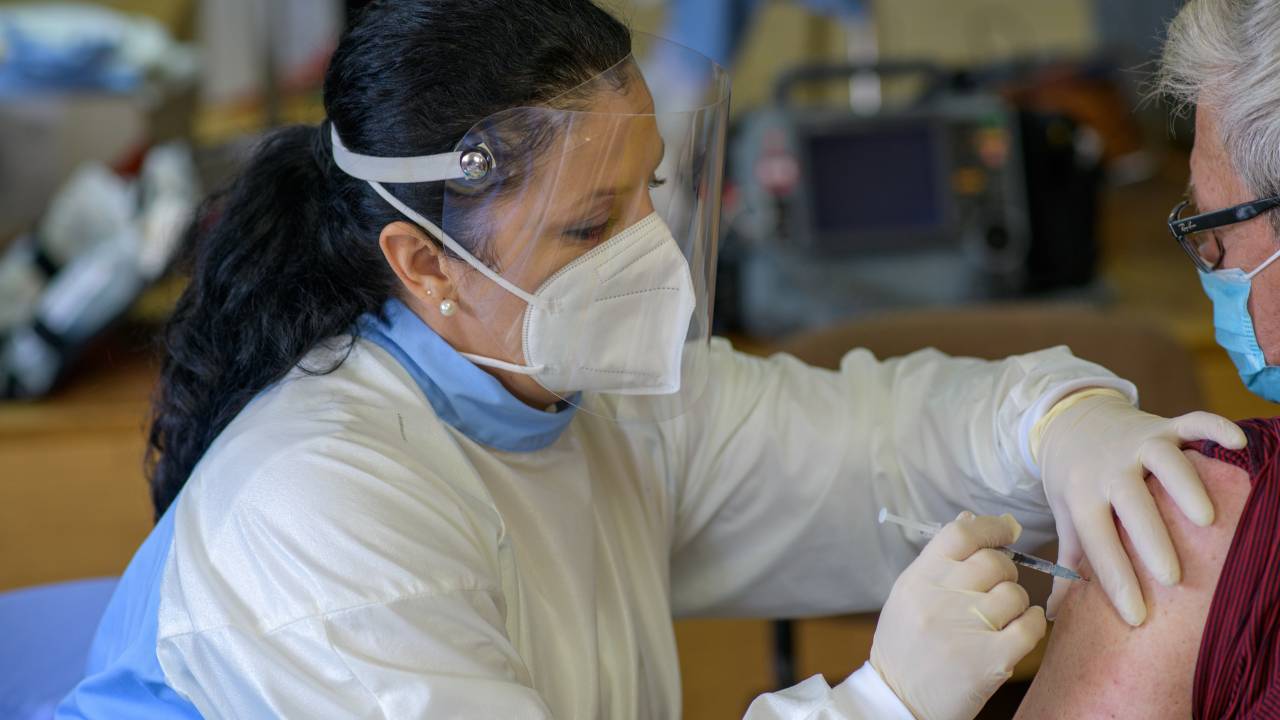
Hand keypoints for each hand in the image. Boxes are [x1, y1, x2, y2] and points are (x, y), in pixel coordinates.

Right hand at [871, 512, 1045, 719]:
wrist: (898, 701)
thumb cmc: (904, 645)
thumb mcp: (909, 595)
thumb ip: (939, 559)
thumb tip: (971, 520)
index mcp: (919, 579)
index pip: (961, 534)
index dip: (990, 527)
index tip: (1005, 531)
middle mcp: (941, 599)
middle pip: (994, 561)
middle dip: (1004, 569)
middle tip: (995, 585)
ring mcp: (967, 629)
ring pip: (1015, 593)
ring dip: (1014, 602)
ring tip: (998, 616)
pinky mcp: (991, 660)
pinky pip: (1030, 626)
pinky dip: (1029, 624)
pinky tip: (1016, 630)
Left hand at [1037, 392, 1244, 624]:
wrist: (1071, 421)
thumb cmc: (1074, 480)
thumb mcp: (1064, 516)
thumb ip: (1069, 564)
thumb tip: (1057, 616)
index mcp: (1082, 495)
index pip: (1097, 543)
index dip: (1115, 581)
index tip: (1137, 618)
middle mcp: (1109, 468)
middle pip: (1131, 504)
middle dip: (1152, 541)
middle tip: (1173, 579)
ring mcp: (1137, 444)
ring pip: (1164, 461)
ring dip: (1185, 487)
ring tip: (1207, 520)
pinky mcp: (1162, 426)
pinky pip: (1190, 423)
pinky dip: (1213, 428)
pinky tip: (1236, 442)